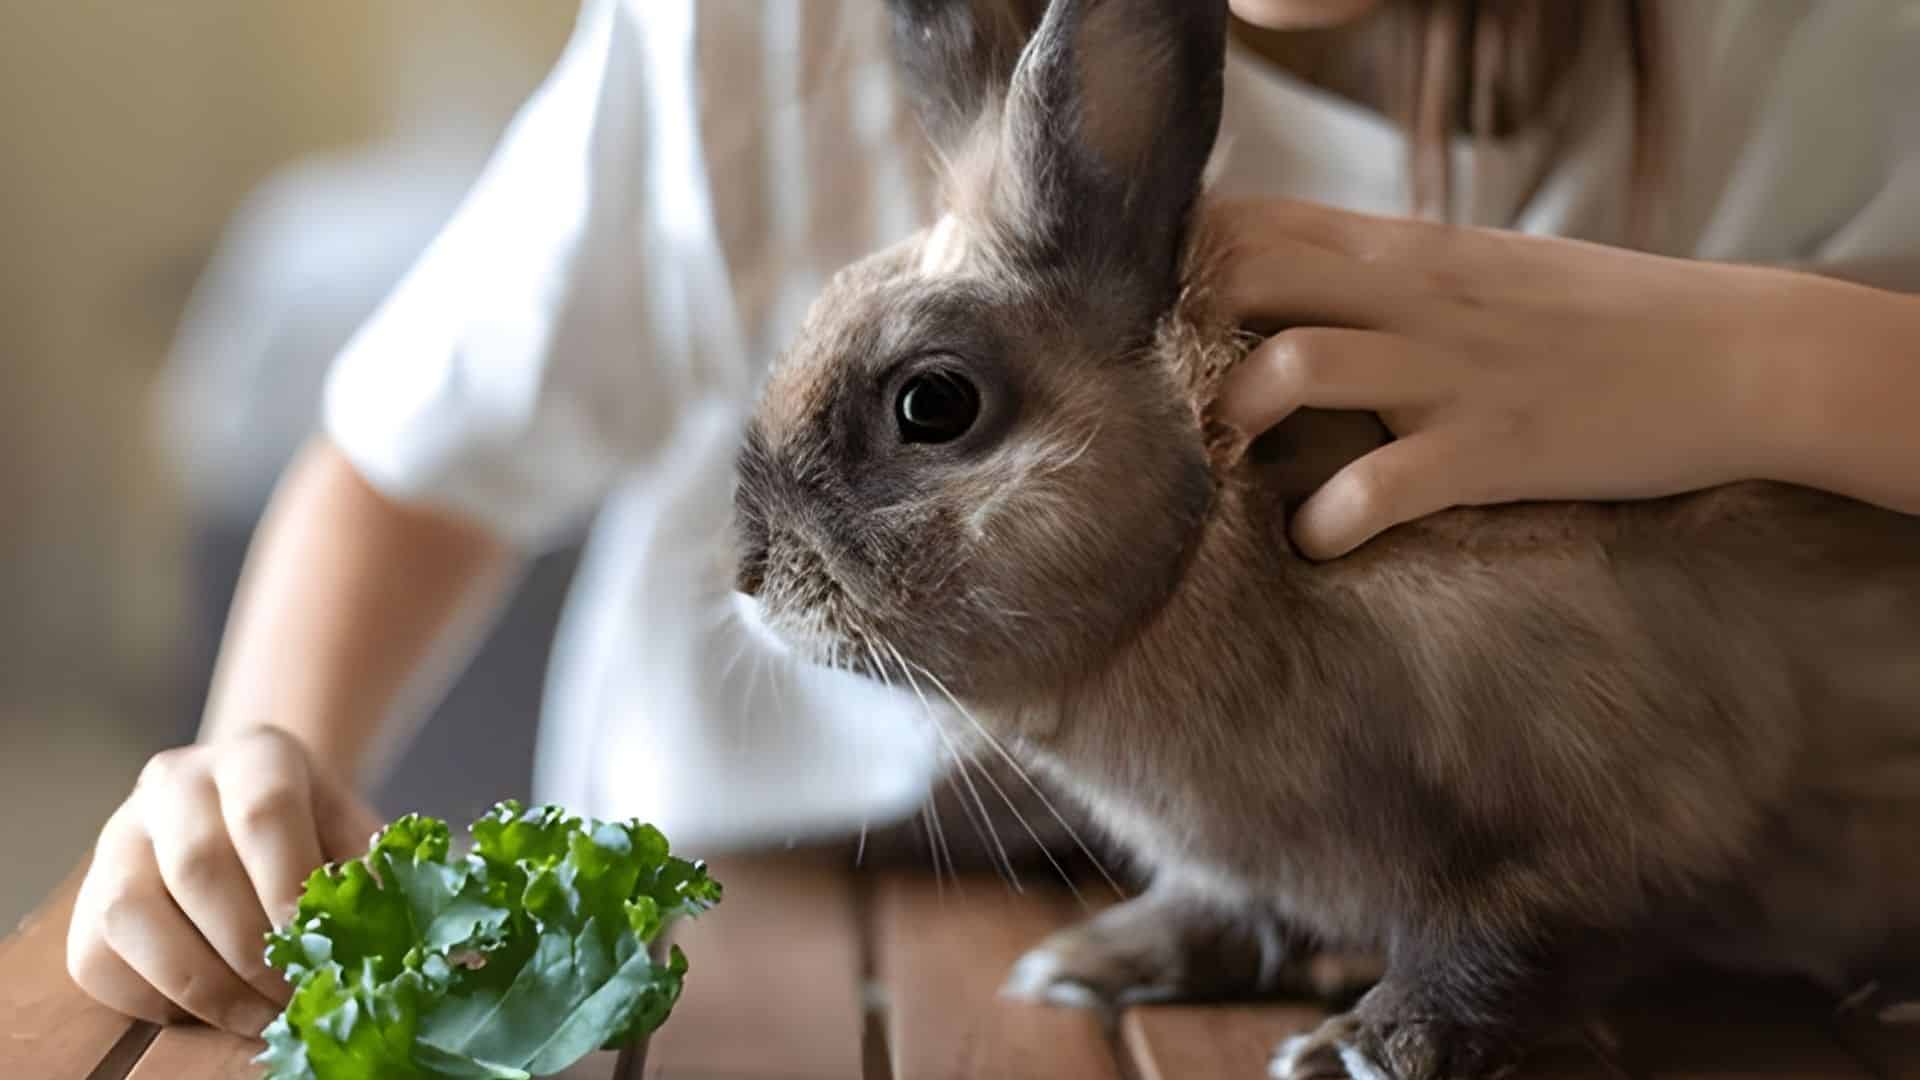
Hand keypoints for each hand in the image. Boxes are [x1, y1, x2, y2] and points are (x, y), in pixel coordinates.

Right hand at [66, 728, 381, 1034]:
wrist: (254, 807)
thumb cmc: (317, 831)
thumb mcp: (354, 833)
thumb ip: (372, 877)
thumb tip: (400, 948)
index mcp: (257, 755)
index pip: (265, 810)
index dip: (291, 885)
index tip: (320, 947)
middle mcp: (176, 783)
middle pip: (198, 866)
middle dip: (251, 949)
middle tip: (295, 997)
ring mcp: (121, 836)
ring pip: (131, 914)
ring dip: (199, 983)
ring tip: (256, 1017)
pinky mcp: (87, 896)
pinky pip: (97, 958)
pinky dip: (151, 999)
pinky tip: (209, 1011)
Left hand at [1211, 198, 1907, 558]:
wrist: (1742, 355)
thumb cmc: (1600, 317)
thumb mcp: (1481, 268)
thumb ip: (1382, 271)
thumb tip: (1286, 285)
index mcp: (1405, 248)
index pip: (1250, 221)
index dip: (1174, 270)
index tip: (1147, 328)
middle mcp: (1412, 295)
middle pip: (1244, 276)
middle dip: (1178, 340)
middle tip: (1163, 405)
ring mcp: (1449, 370)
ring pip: (1292, 365)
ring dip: (1234, 420)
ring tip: (1226, 468)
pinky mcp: (1492, 450)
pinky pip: (1379, 487)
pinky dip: (1328, 525)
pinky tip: (1318, 542)